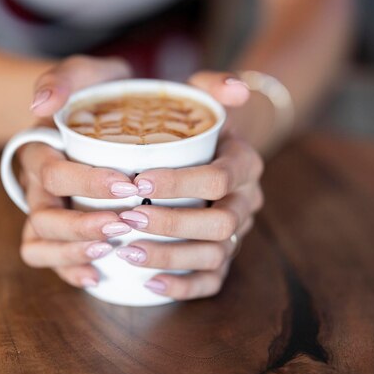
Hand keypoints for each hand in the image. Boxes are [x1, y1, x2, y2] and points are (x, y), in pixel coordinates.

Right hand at [19, 55, 135, 286]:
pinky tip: (97, 277)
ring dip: (71, 252)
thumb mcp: (83, 74)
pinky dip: (68, 270)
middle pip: (44, 216)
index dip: (87, 182)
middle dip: (81, 225)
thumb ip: (64, 77)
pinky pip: (49, 258)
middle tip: (124, 223)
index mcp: (41, 151)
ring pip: (38, 244)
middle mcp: (36, 187)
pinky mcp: (57, 231)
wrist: (92, 115)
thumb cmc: (93, 96)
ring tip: (108, 251)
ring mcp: (44, 211)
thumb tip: (41, 104)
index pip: (54, 172)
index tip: (128, 184)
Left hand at [114, 71, 263, 299]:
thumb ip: (214, 86)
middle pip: (220, 223)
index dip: (180, 182)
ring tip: (126, 251)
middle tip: (128, 218)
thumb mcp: (201, 99)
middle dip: (172, 224)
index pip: (219, 177)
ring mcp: (237, 232)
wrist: (209, 152)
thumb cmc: (193, 127)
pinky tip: (148, 284)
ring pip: (215, 254)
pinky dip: (183, 286)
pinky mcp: (223, 256)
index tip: (138, 180)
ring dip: (171, 256)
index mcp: (244, 163)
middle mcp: (246, 201)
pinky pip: (212, 281)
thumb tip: (236, 88)